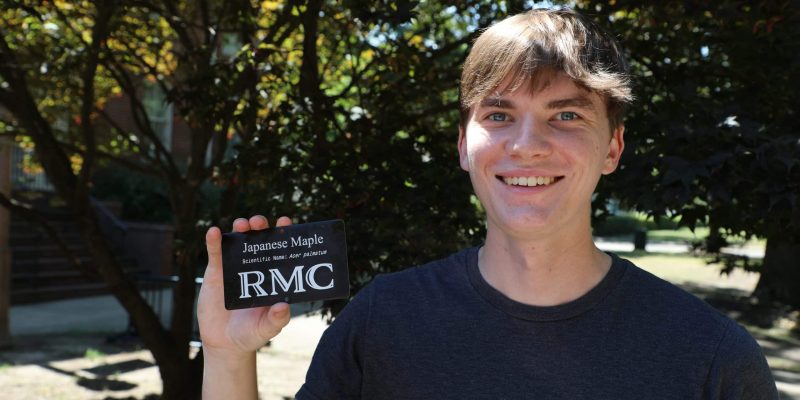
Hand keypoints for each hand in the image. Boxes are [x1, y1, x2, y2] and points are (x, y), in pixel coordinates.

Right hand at [198, 215, 293, 358]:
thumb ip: (276, 319)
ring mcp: (234, 268)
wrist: (225, 344)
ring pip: (238, 242)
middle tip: (259, 222)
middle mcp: (255, 267)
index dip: (283, 234)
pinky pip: (215, 253)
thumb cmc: (252, 334)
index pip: (280, 250)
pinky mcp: (215, 273)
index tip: (285, 222)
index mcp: (272, 275)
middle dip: (260, 227)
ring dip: (240, 228)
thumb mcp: (267, 328)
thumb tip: (283, 307)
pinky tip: (214, 232)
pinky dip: (214, 241)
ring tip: (242, 224)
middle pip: (258, 240)